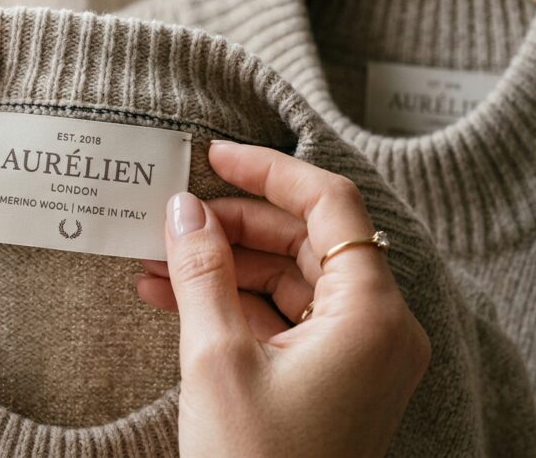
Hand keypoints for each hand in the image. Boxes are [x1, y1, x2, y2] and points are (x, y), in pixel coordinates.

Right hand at [135, 141, 430, 457]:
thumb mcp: (216, 359)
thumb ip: (200, 271)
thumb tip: (183, 209)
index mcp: (370, 315)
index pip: (330, 206)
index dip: (269, 172)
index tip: (216, 156)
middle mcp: (377, 328)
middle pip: (308, 241)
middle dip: (236, 226)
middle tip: (176, 217)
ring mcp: (358, 356)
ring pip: (291, 280)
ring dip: (225, 266)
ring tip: (158, 260)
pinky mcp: (332, 379)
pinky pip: (285, 320)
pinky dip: (234, 304)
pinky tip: (175, 296)